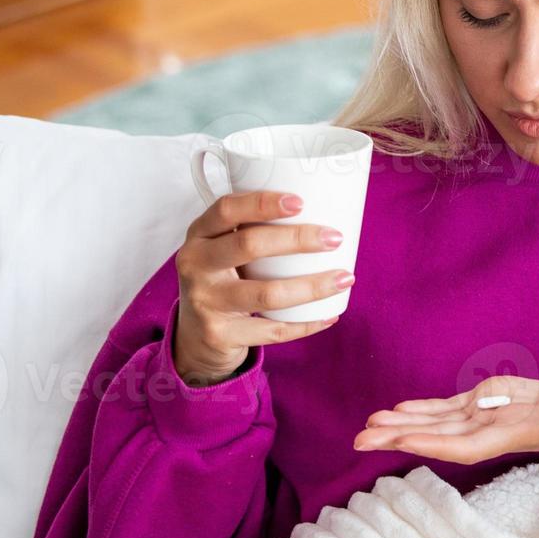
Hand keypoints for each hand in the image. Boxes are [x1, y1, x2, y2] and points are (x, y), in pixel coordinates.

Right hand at [172, 190, 353, 385]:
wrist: (194, 336)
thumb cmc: (222, 279)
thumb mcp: (223, 248)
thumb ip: (253, 230)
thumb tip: (321, 212)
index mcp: (200, 234)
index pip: (227, 209)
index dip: (262, 203)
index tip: (300, 202)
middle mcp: (195, 264)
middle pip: (248, 245)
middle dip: (297, 239)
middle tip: (334, 238)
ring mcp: (205, 301)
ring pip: (266, 293)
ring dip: (312, 286)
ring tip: (344, 277)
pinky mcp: (219, 334)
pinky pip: (272, 329)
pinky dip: (305, 324)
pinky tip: (328, 315)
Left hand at [354, 374, 538, 504]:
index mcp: (517, 431)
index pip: (467, 444)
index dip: (433, 443)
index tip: (400, 441)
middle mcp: (496, 429)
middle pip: (441, 437)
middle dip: (401, 438)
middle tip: (358, 439)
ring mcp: (492, 417)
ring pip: (438, 424)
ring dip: (402, 426)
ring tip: (365, 426)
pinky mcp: (493, 404)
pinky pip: (450, 410)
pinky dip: (422, 410)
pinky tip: (396, 411)